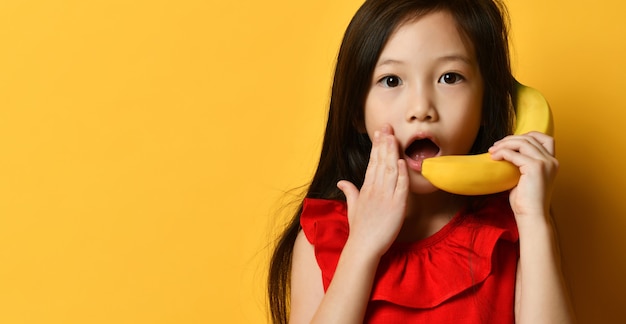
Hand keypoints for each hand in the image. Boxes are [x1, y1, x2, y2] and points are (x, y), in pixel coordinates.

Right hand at [337, 125, 408, 257]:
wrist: (363, 247)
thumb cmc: (359, 229)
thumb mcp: (352, 207)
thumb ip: (350, 192)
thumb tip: (342, 181)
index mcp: (365, 188)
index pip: (372, 162)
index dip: (376, 146)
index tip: (379, 133)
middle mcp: (375, 189)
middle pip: (381, 162)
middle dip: (384, 143)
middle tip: (387, 127)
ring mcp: (386, 197)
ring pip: (390, 170)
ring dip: (392, 153)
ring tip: (394, 137)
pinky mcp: (397, 206)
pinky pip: (401, 187)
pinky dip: (402, 174)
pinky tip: (403, 162)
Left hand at [489, 131, 558, 217]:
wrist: (532, 216)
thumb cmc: (526, 200)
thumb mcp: (525, 177)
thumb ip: (522, 163)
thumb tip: (507, 152)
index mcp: (552, 162)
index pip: (544, 138)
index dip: (527, 135)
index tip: (510, 141)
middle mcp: (551, 160)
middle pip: (530, 138)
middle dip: (510, 139)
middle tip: (495, 146)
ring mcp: (545, 163)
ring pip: (522, 142)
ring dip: (504, 144)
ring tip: (492, 151)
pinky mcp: (535, 167)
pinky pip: (514, 154)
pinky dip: (502, 153)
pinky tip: (494, 158)